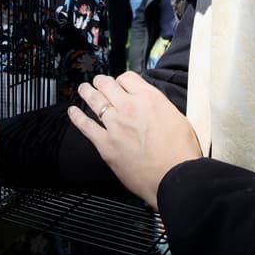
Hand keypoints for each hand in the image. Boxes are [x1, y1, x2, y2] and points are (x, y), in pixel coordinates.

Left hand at [67, 72, 202, 208]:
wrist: (175, 177)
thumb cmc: (181, 152)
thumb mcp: (178, 118)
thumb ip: (160, 107)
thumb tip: (151, 107)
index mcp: (149, 98)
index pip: (128, 78)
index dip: (122, 80)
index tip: (120, 85)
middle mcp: (129, 107)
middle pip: (107, 85)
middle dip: (102, 82)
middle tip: (99, 82)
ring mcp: (115, 125)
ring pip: (94, 100)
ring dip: (87, 92)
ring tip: (83, 89)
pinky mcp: (106, 144)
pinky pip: (86, 126)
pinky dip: (77, 117)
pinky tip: (73, 112)